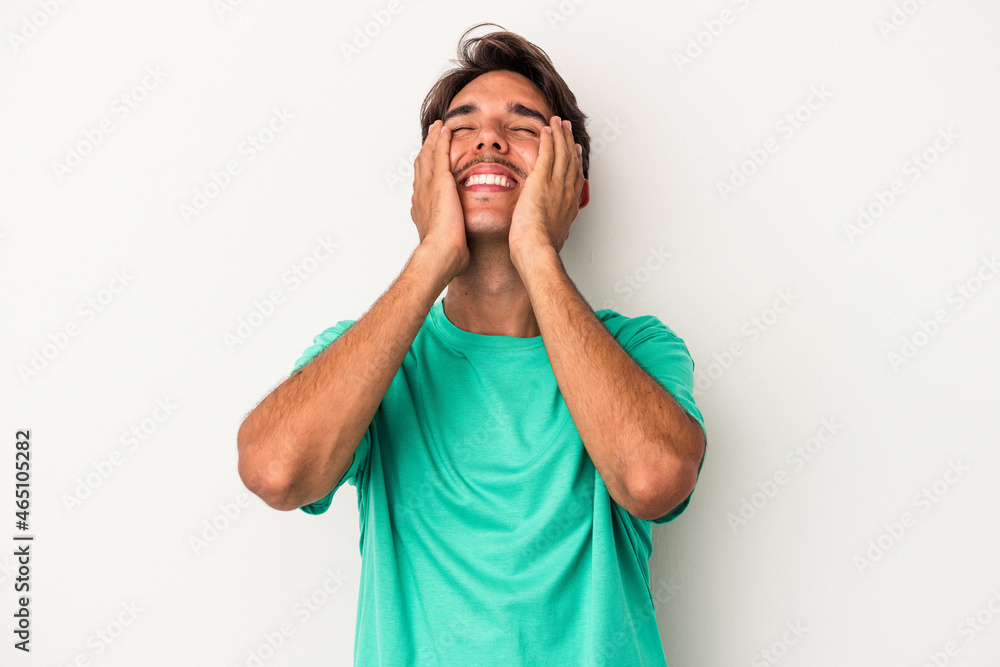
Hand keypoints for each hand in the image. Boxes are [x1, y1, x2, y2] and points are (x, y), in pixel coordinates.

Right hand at [410, 120, 468, 276]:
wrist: (439, 253)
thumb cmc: (445, 256)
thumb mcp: (448, 245)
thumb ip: (453, 240)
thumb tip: (461, 249)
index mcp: (422, 209)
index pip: (423, 187)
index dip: (426, 175)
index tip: (430, 168)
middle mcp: (421, 195)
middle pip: (421, 166)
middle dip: (426, 151)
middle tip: (431, 138)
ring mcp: (428, 186)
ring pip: (428, 156)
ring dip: (433, 140)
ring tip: (438, 128)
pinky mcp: (440, 180)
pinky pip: (439, 153)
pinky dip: (441, 139)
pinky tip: (445, 129)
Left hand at [508, 116, 585, 257]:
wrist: (536, 248)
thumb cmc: (540, 248)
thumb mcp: (554, 236)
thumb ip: (553, 226)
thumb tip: (548, 228)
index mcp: (570, 204)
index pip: (575, 176)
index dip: (576, 160)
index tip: (575, 150)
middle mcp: (567, 191)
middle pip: (571, 160)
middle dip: (569, 141)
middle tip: (568, 129)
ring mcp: (556, 184)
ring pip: (561, 152)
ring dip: (560, 134)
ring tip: (557, 122)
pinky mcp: (541, 179)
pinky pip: (547, 152)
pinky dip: (548, 139)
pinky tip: (546, 129)